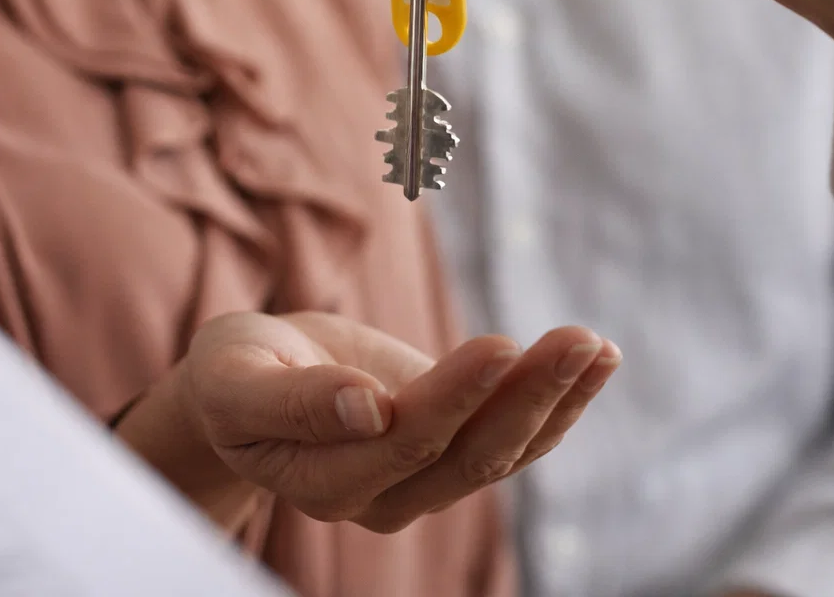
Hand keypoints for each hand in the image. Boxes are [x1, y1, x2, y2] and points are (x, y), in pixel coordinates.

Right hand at [119, 310, 619, 533]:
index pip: (404, 443)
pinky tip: (598, 360)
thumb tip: (367, 408)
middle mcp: (383, 495)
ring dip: (555, 398)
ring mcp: (422, 479)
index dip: (456, 397)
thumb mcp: (237, 380)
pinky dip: (559, 401)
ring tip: (598, 346)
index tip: (500, 343)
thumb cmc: (235, 373)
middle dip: (528, 397)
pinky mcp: (451, 449)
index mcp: (325, 481)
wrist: (250, 382)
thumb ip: (292, 401)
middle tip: (577, 339)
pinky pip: (514, 437)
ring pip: (502, 450)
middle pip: (469, 455)